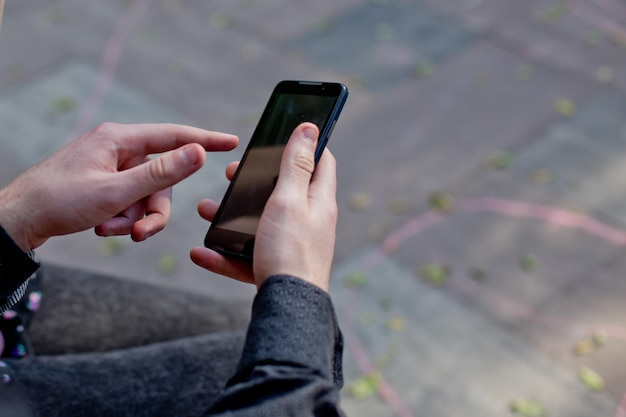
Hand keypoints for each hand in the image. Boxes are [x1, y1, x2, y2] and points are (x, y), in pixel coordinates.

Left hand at [0, 123, 237, 250]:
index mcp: (121, 139)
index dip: (205, 140)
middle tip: (140, 233)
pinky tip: (102, 226)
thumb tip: (196, 153)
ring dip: (134, 218)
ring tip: (110, 229)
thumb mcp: (116, 191)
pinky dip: (123, 218)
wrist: (20, 218)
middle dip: (152, 210)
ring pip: (146, 195)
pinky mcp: (106, 183)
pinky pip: (131, 201)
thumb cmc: (60, 199)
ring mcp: (112, 167)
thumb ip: (160, 173)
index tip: (231, 141)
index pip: (174, 135)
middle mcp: (119, 150)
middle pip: (161, 180)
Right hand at [190, 122, 337, 291]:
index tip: (280, 137)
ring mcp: (292, 245)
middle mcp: (309, 222)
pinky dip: (225, 254)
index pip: (321, 162)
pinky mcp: (276, 267)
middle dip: (255, 180)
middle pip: (283, 191)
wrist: (288, 308)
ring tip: (206, 209)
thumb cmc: (291, 251)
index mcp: (318, 201)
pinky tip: (202, 252)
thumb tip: (310, 128)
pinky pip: (246, 256)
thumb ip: (296, 164)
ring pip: (258, 223)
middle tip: (233, 174)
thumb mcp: (289, 199)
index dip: (305, 145)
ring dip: (230, 216)